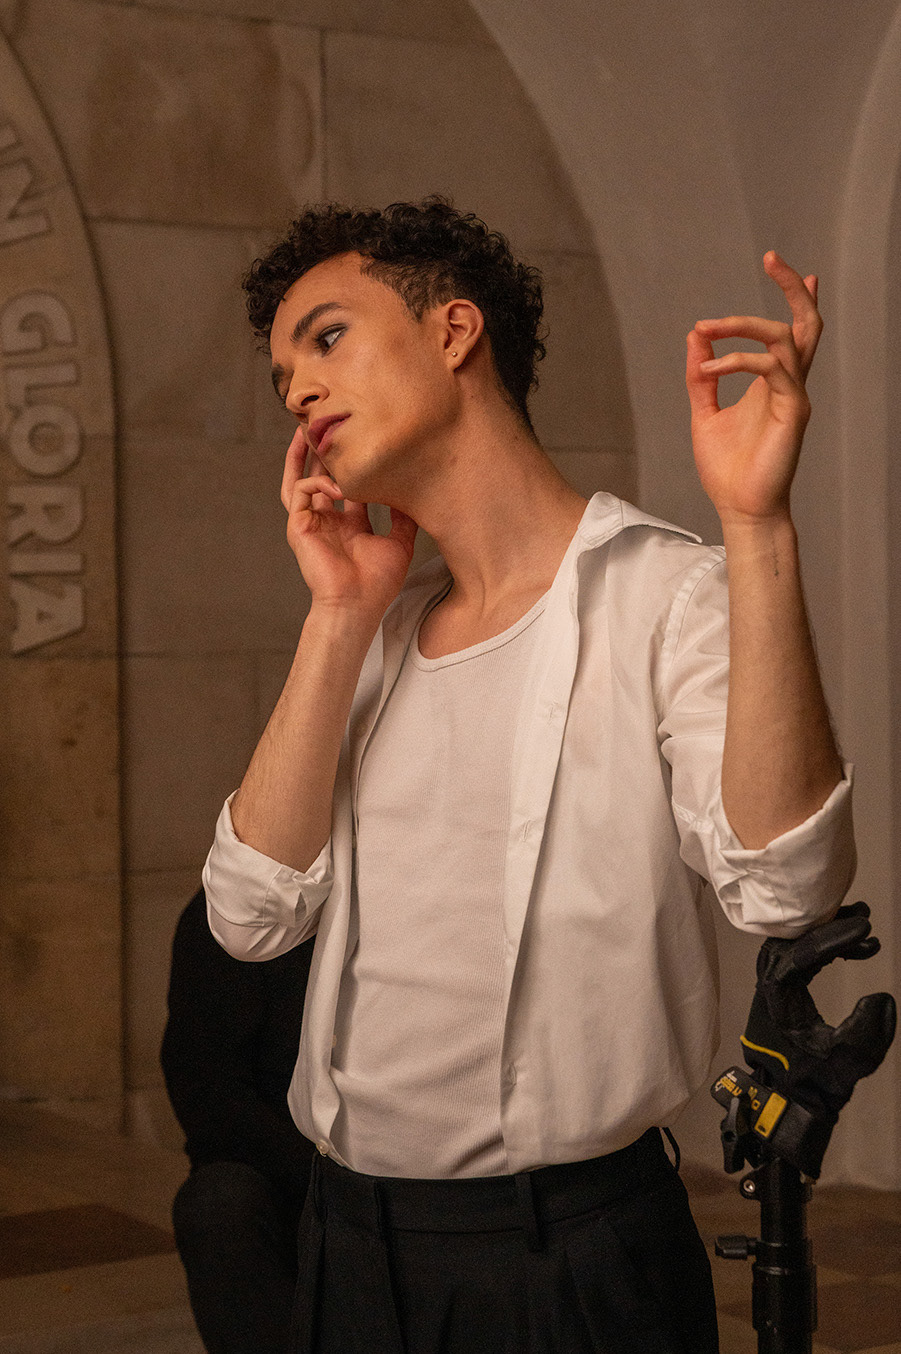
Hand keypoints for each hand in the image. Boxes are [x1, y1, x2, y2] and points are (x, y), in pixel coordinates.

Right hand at [280, 426, 416, 616]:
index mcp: (347, 524)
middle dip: (318, 451)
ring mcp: (311, 524)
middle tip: (323, 422)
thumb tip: (415, 495)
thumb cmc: (377, 584)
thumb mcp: (400, 544)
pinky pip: (300, 492)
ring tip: (305, 431)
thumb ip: (403, 518)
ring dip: (300, 456)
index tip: (360, 442)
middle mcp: (327, 521)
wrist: (358, 607)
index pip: (344, 486)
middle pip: (316, 476)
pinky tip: (337, 487)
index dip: (349, 465)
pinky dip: (316, 482)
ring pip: (297, 479)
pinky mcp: (299, 527)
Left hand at [686, 251, 822, 525]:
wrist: (740, 510)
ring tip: (708, 326)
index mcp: (771, 383)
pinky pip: (771, 369)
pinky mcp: (793, 411)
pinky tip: (710, 368)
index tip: (776, 263)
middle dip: (792, 288)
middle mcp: (787, 384)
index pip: (789, 330)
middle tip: (771, 258)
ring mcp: (793, 396)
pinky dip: (739, 361)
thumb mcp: (703, 415)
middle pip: (805, 323)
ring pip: (787, 338)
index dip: (790, 295)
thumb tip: (695, 337)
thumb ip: (700, 377)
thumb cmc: (727, 470)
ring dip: (745, 325)